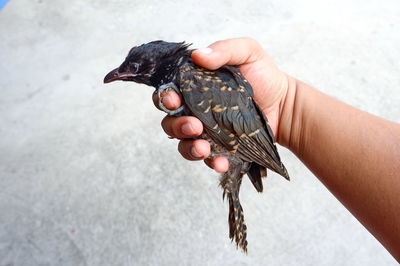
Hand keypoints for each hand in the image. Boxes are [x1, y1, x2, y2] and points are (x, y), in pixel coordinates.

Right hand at [153, 37, 290, 171]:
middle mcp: (196, 111)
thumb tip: (198, 55)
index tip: (175, 100)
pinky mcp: (220, 149)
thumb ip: (224, 49)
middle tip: (194, 125)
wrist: (285, 105)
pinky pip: (208, 159)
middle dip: (176, 126)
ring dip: (188, 148)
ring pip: (183, 144)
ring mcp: (207, 132)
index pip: (168, 93)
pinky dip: (211, 162)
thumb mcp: (248, 52)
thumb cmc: (264, 77)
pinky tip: (221, 161)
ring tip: (203, 147)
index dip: (164, 98)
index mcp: (195, 88)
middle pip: (170, 122)